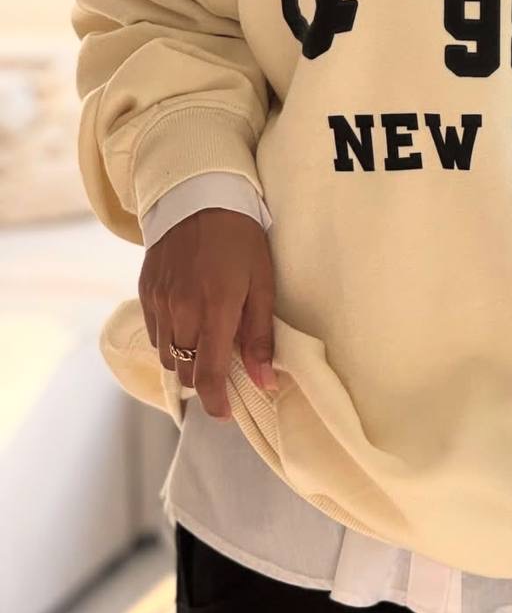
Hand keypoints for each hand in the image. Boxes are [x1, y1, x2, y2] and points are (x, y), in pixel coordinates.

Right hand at [138, 207, 278, 421]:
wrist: (199, 197)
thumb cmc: (241, 240)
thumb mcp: (262, 284)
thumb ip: (260, 337)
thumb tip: (266, 382)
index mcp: (214, 310)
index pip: (210, 375)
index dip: (218, 403)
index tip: (227, 415)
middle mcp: (180, 311)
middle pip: (187, 371)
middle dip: (206, 382)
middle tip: (227, 377)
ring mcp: (158, 302)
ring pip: (168, 356)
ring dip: (188, 361)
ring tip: (209, 348)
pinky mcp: (145, 292)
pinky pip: (156, 334)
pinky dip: (171, 341)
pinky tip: (189, 326)